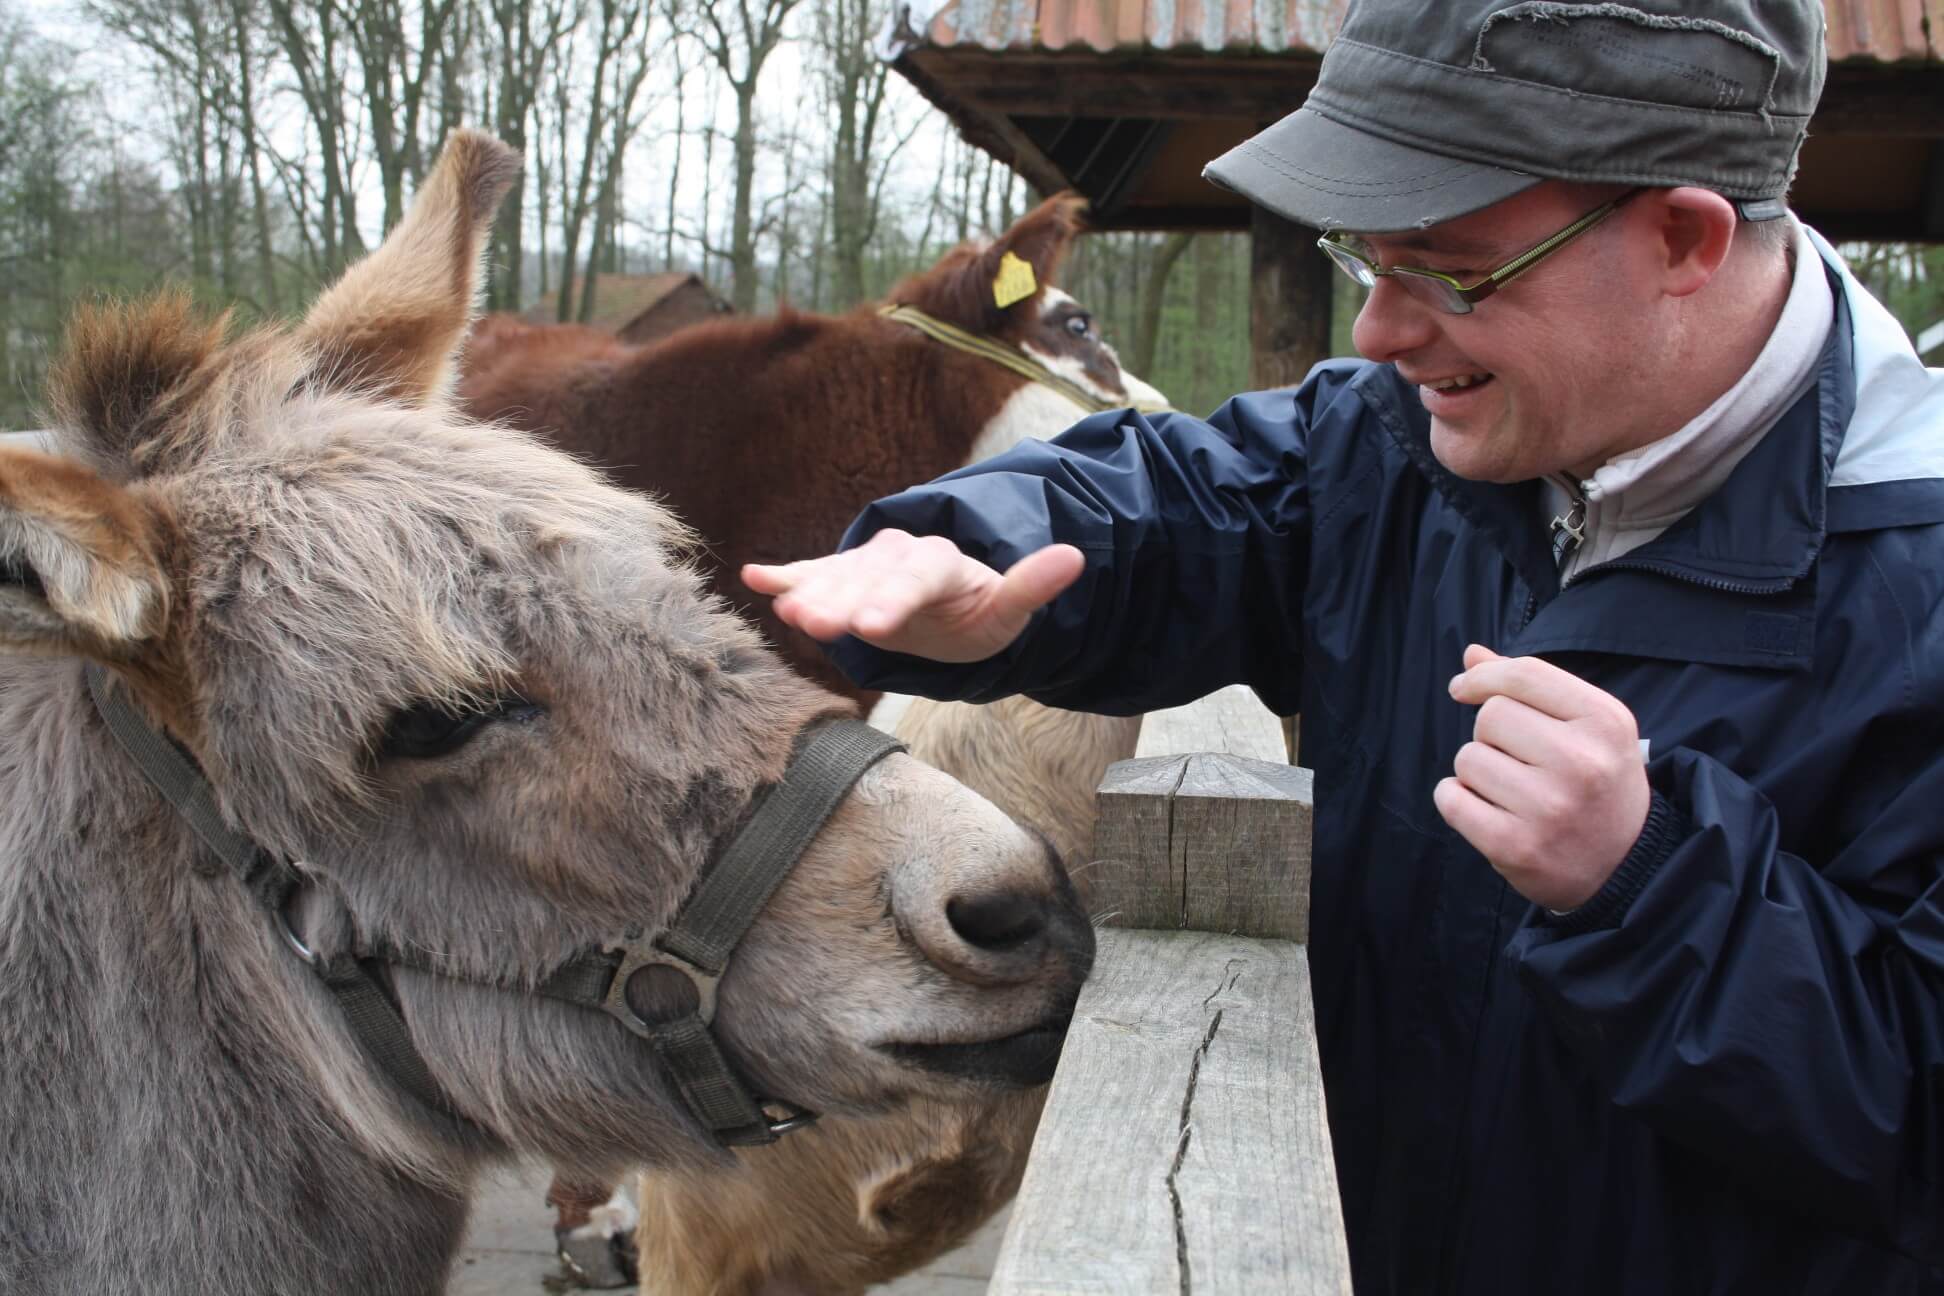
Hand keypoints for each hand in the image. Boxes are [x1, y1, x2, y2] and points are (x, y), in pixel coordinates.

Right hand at [742, 530, 1083, 663]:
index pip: (918, 578)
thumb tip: (1075, 557)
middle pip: (868, 578)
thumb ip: (1032, 586)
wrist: (949, 600)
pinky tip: (753, 577)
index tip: (870, 626)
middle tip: (813, 622)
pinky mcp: (842, 577)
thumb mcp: (1009, 607)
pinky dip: (784, 574)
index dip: (893, 600)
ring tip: (783, 611)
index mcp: (941, 564)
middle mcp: (898, 556)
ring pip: (835, 577)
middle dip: (841, 599)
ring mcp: (865, 564)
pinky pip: (811, 573)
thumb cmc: (978, 611)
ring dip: (808, 592)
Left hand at [1434, 644, 1649, 910]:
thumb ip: (1531, 687)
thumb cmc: (1599, 785)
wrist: (1626, 867)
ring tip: (1513, 791)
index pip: (1525, 675)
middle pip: (1490, 716)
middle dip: (1491, 735)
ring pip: (1467, 758)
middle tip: (1522, 763)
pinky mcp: (1515, 846)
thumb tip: (1472, 655)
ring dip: (1476, 772)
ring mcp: (1548, 807)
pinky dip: (1456, 800)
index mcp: (1605, 722)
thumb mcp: (1588, 728)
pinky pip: (1451, 799)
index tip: (1463, 688)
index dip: (1483, 677)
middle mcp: (1581, 762)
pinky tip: (1486, 810)